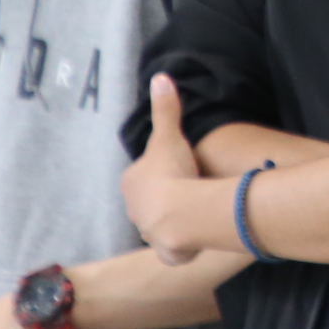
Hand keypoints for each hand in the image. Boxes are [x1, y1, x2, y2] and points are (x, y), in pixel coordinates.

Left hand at [121, 74, 212, 265]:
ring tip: (195, 211)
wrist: (180, 214)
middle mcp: (134, 209)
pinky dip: (183, 242)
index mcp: (131, 182)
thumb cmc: (171, 171)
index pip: (144, 173)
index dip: (162, 169)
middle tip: (191, 187)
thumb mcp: (170, 135)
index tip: (180, 166)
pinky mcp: (165, 250)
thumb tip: (160, 77)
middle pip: (150, 199)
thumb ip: (166, 109)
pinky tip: (197, 235)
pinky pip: (174, 245)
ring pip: (160, 223)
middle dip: (166, 196)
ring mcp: (148, 232)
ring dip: (174, 219)